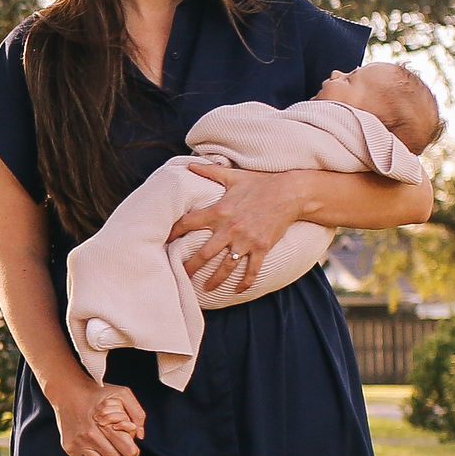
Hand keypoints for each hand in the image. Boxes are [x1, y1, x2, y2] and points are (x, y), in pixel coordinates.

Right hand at [42, 375, 144, 455]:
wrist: (68, 392)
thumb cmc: (97, 394)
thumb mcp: (122, 394)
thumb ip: (137, 413)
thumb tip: (140, 436)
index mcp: (105, 424)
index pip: (128, 452)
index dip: (133, 451)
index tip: (131, 447)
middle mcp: (90, 436)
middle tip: (121, 451)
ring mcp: (78, 444)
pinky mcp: (70, 448)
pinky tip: (96, 448)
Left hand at [170, 164, 305, 300]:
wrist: (290, 192)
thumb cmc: (260, 182)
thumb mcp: (233, 176)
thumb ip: (210, 171)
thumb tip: (190, 164)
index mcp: (219, 211)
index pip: (189, 223)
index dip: (174, 231)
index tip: (164, 240)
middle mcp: (230, 228)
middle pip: (204, 253)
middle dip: (190, 267)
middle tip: (180, 276)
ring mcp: (246, 240)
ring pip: (226, 267)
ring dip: (215, 280)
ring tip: (206, 289)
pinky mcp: (262, 248)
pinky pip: (252, 270)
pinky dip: (245, 282)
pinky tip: (238, 291)